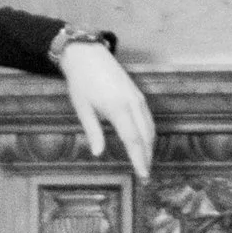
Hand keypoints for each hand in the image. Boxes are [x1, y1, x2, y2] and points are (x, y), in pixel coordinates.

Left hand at [58, 42, 154, 180]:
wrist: (87, 54)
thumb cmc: (81, 82)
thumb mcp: (83, 109)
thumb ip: (93, 132)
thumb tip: (98, 154)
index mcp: (118, 108)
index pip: (133, 140)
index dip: (139, 159)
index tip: (142, 175)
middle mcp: (133, 104)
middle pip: (146, 137)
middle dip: (147, 158)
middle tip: (146, 177)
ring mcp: (138, 98)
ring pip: (150, 128)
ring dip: (150, 147)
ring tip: (146, 164)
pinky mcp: (138, 94)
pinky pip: (148, 118)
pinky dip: (149, 134)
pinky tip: (145, 144)